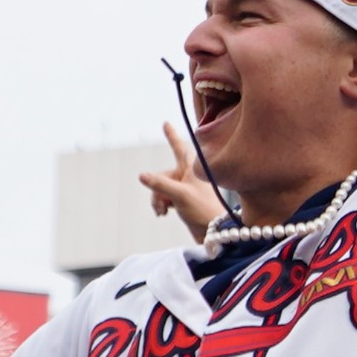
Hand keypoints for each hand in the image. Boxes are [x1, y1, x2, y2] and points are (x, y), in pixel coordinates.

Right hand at [139, 122, 226, 243]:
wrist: (214, 233)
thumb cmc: (203, 210)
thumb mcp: (180, 195)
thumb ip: (160, 185)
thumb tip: (141, 175)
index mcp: (193, 168)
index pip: (179, 147)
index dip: (171, 135)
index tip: (165, 123)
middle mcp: (189, 176)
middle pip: (162, 176)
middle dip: (157, 190)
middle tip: (162, 205)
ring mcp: (186, 188)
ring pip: (161, 188)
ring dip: (158, 200)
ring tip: (163, 212)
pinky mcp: (183, 201)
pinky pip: (165, 198)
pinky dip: (161, 205)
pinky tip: (163, 214)